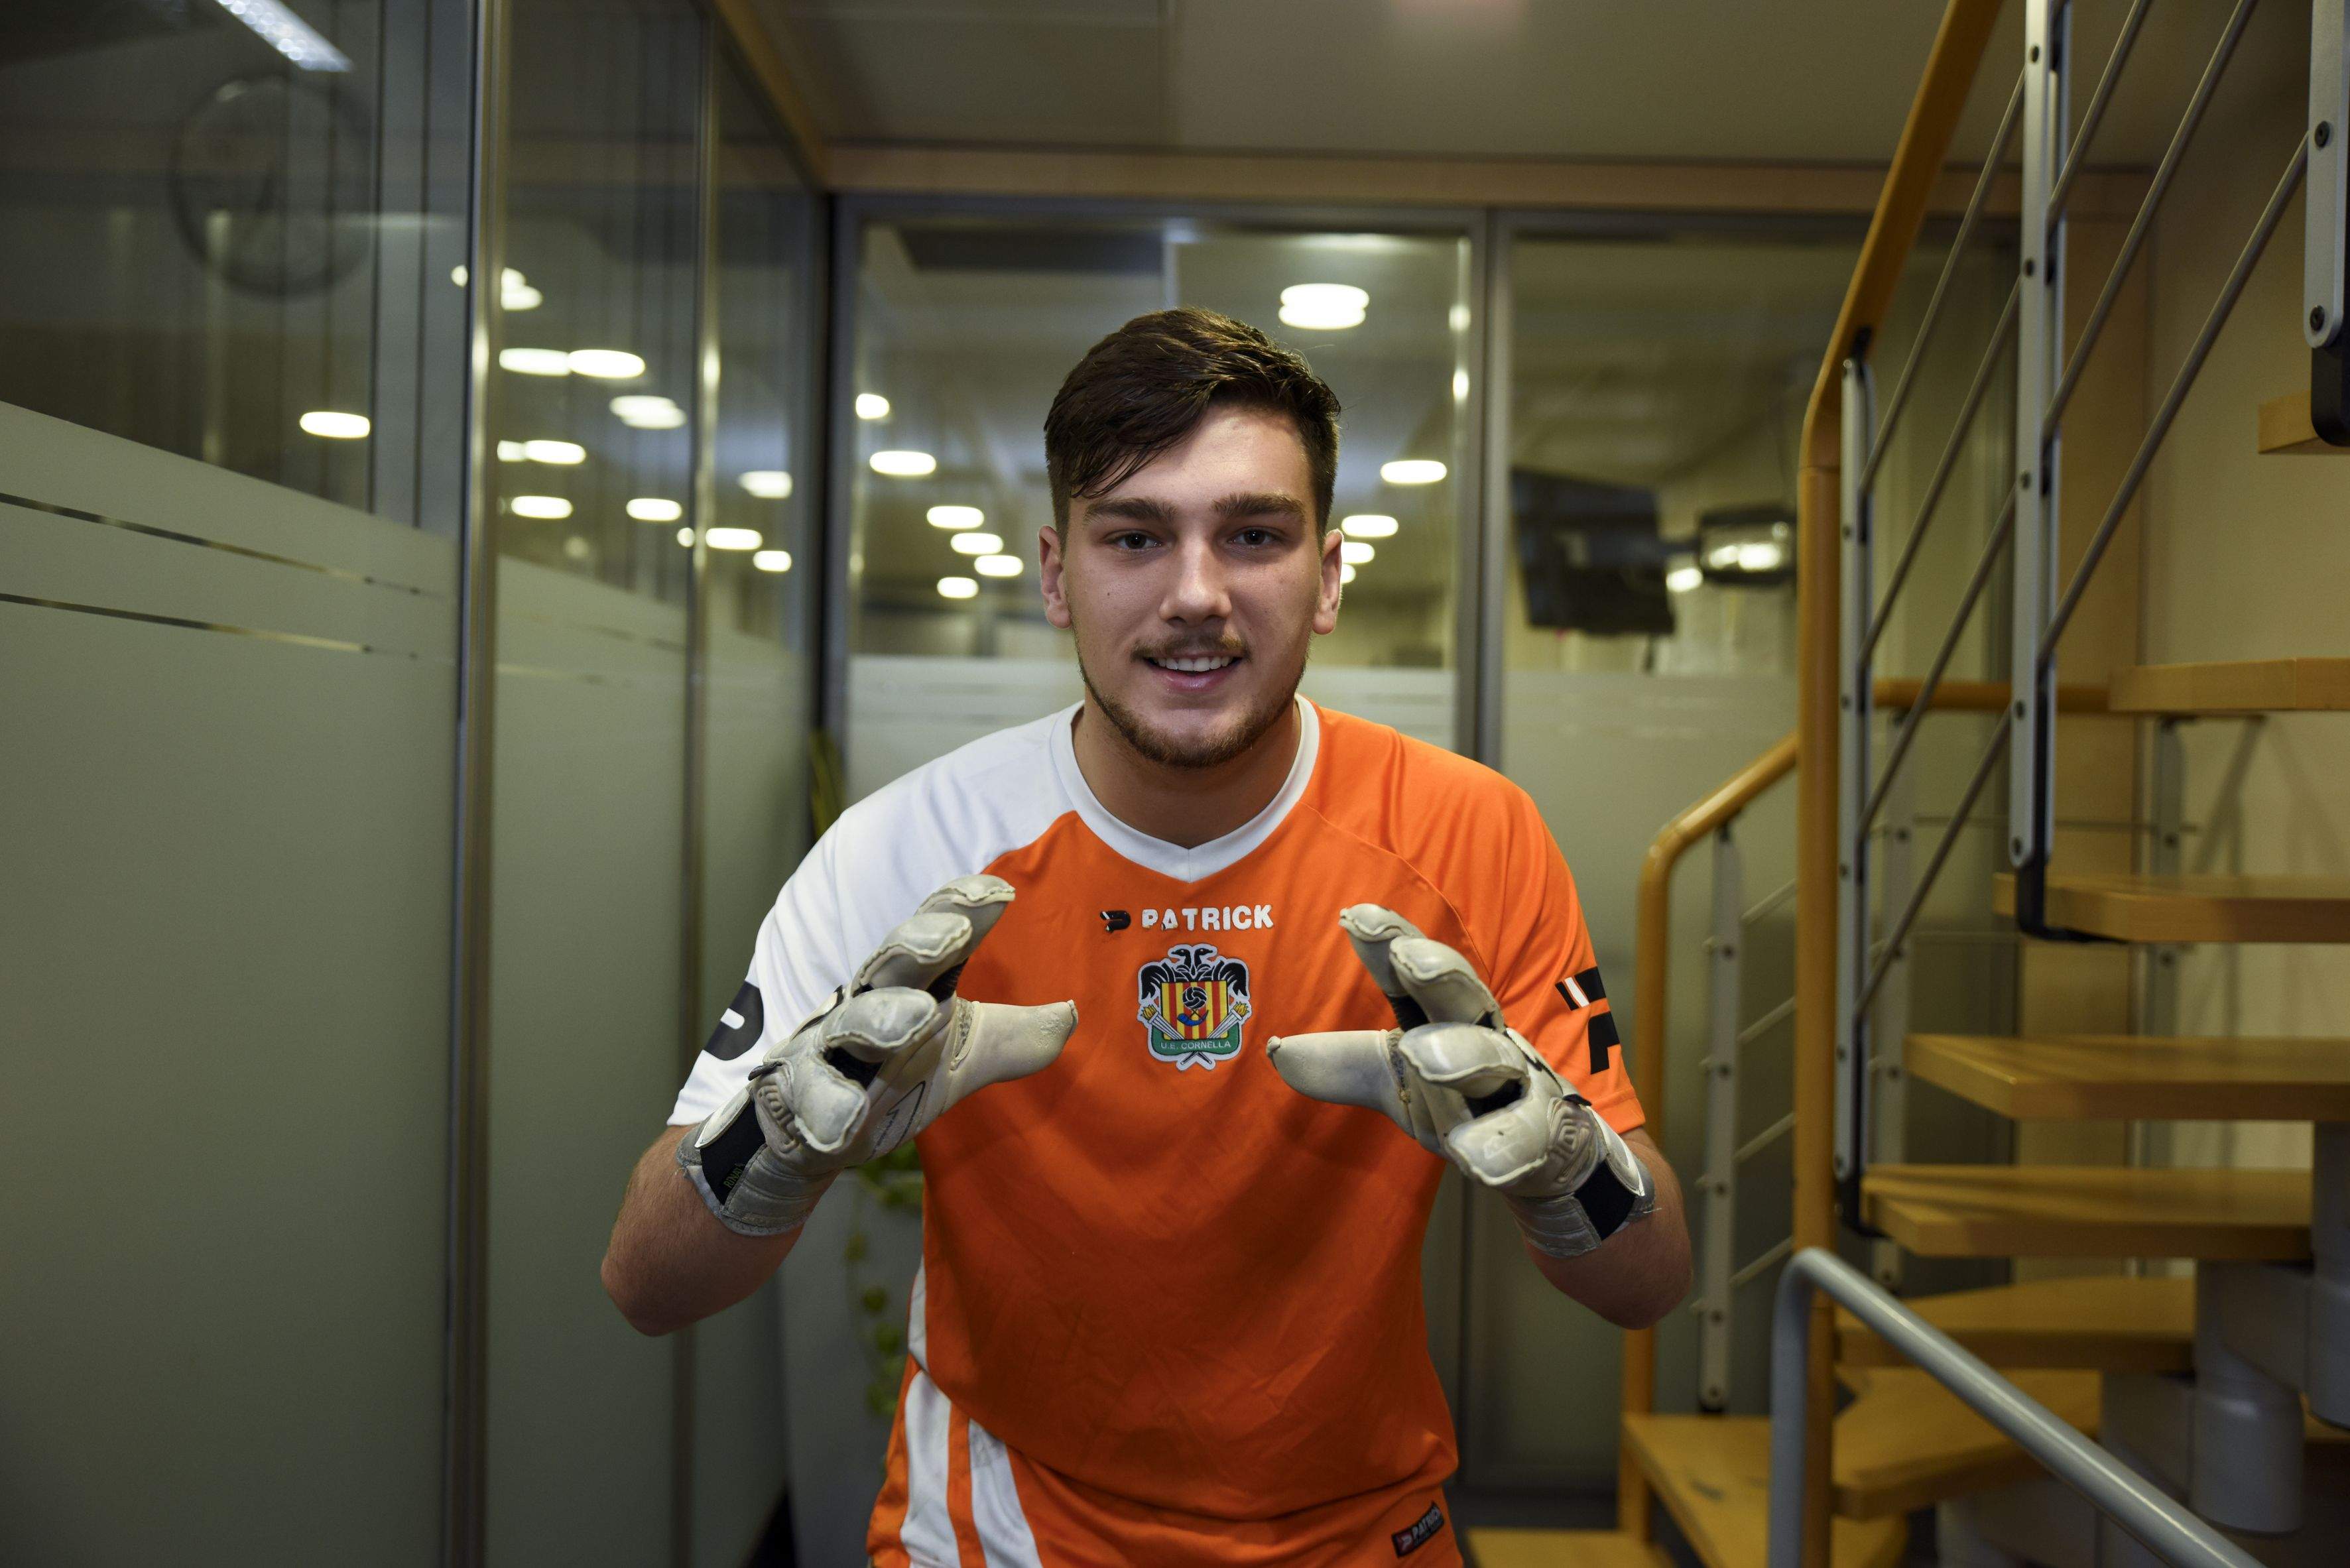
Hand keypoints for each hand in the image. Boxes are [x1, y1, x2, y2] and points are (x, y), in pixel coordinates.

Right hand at [679, 875, 1077, 1235]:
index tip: (1002, 894)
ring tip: (915, 1020)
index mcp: (910, 983)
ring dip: (880, 1019)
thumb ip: (1016, 1038)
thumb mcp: (961, 1057)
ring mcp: (828, 1046)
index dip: (962, 908)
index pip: (935, 934)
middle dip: (918, 943)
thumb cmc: (892, 1073)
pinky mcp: (798, 1093)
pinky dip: (829, 1108)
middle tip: (953, 935)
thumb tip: (1074, 1013)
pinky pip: (812, 1096)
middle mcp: (868, 1002)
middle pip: (889, 962)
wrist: (812, 1130)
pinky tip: (848, 1122)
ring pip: (849, 1024)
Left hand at [1266, 905, 1652, 1256]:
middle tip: (1408, 958)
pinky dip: (1501, 1147)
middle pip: (1467, 996)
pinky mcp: (1544, 1138)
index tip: (1353, 915)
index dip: (1391, 941)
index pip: (1419, 972)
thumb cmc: (1469, 1101)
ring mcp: (1520, 1087)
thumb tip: (1275, 1049)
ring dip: (1462, 1055)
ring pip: (1497, 1062)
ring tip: (1423, 1055)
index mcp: (1450, 1017)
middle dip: (1440, 973)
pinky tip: (1476, 1158)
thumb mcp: (1401, 1084)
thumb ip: (1344, 1066)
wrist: (1551, 1160)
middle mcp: (1487, 1039)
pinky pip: (1525, 1139)